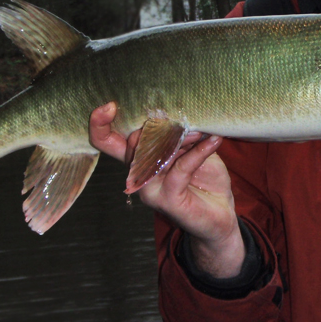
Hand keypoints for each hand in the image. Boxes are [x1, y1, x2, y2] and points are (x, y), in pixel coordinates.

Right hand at [89, 103, 244, 277]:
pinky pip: (180, 168)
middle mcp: (138, 175)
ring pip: (155, 154)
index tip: (108, 105)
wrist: (220, 217)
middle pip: (132, 142)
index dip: (100, 124)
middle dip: (160, 125)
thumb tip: (177, 116)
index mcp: (138, 160)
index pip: (108, 141)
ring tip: (203, 131)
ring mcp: (150, 190)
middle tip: (187, 120)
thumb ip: (180, 134)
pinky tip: (213, 141)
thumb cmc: (205, 180)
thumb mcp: (192, 149)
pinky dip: (198, 151)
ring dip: (182, 137)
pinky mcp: (169, 199)